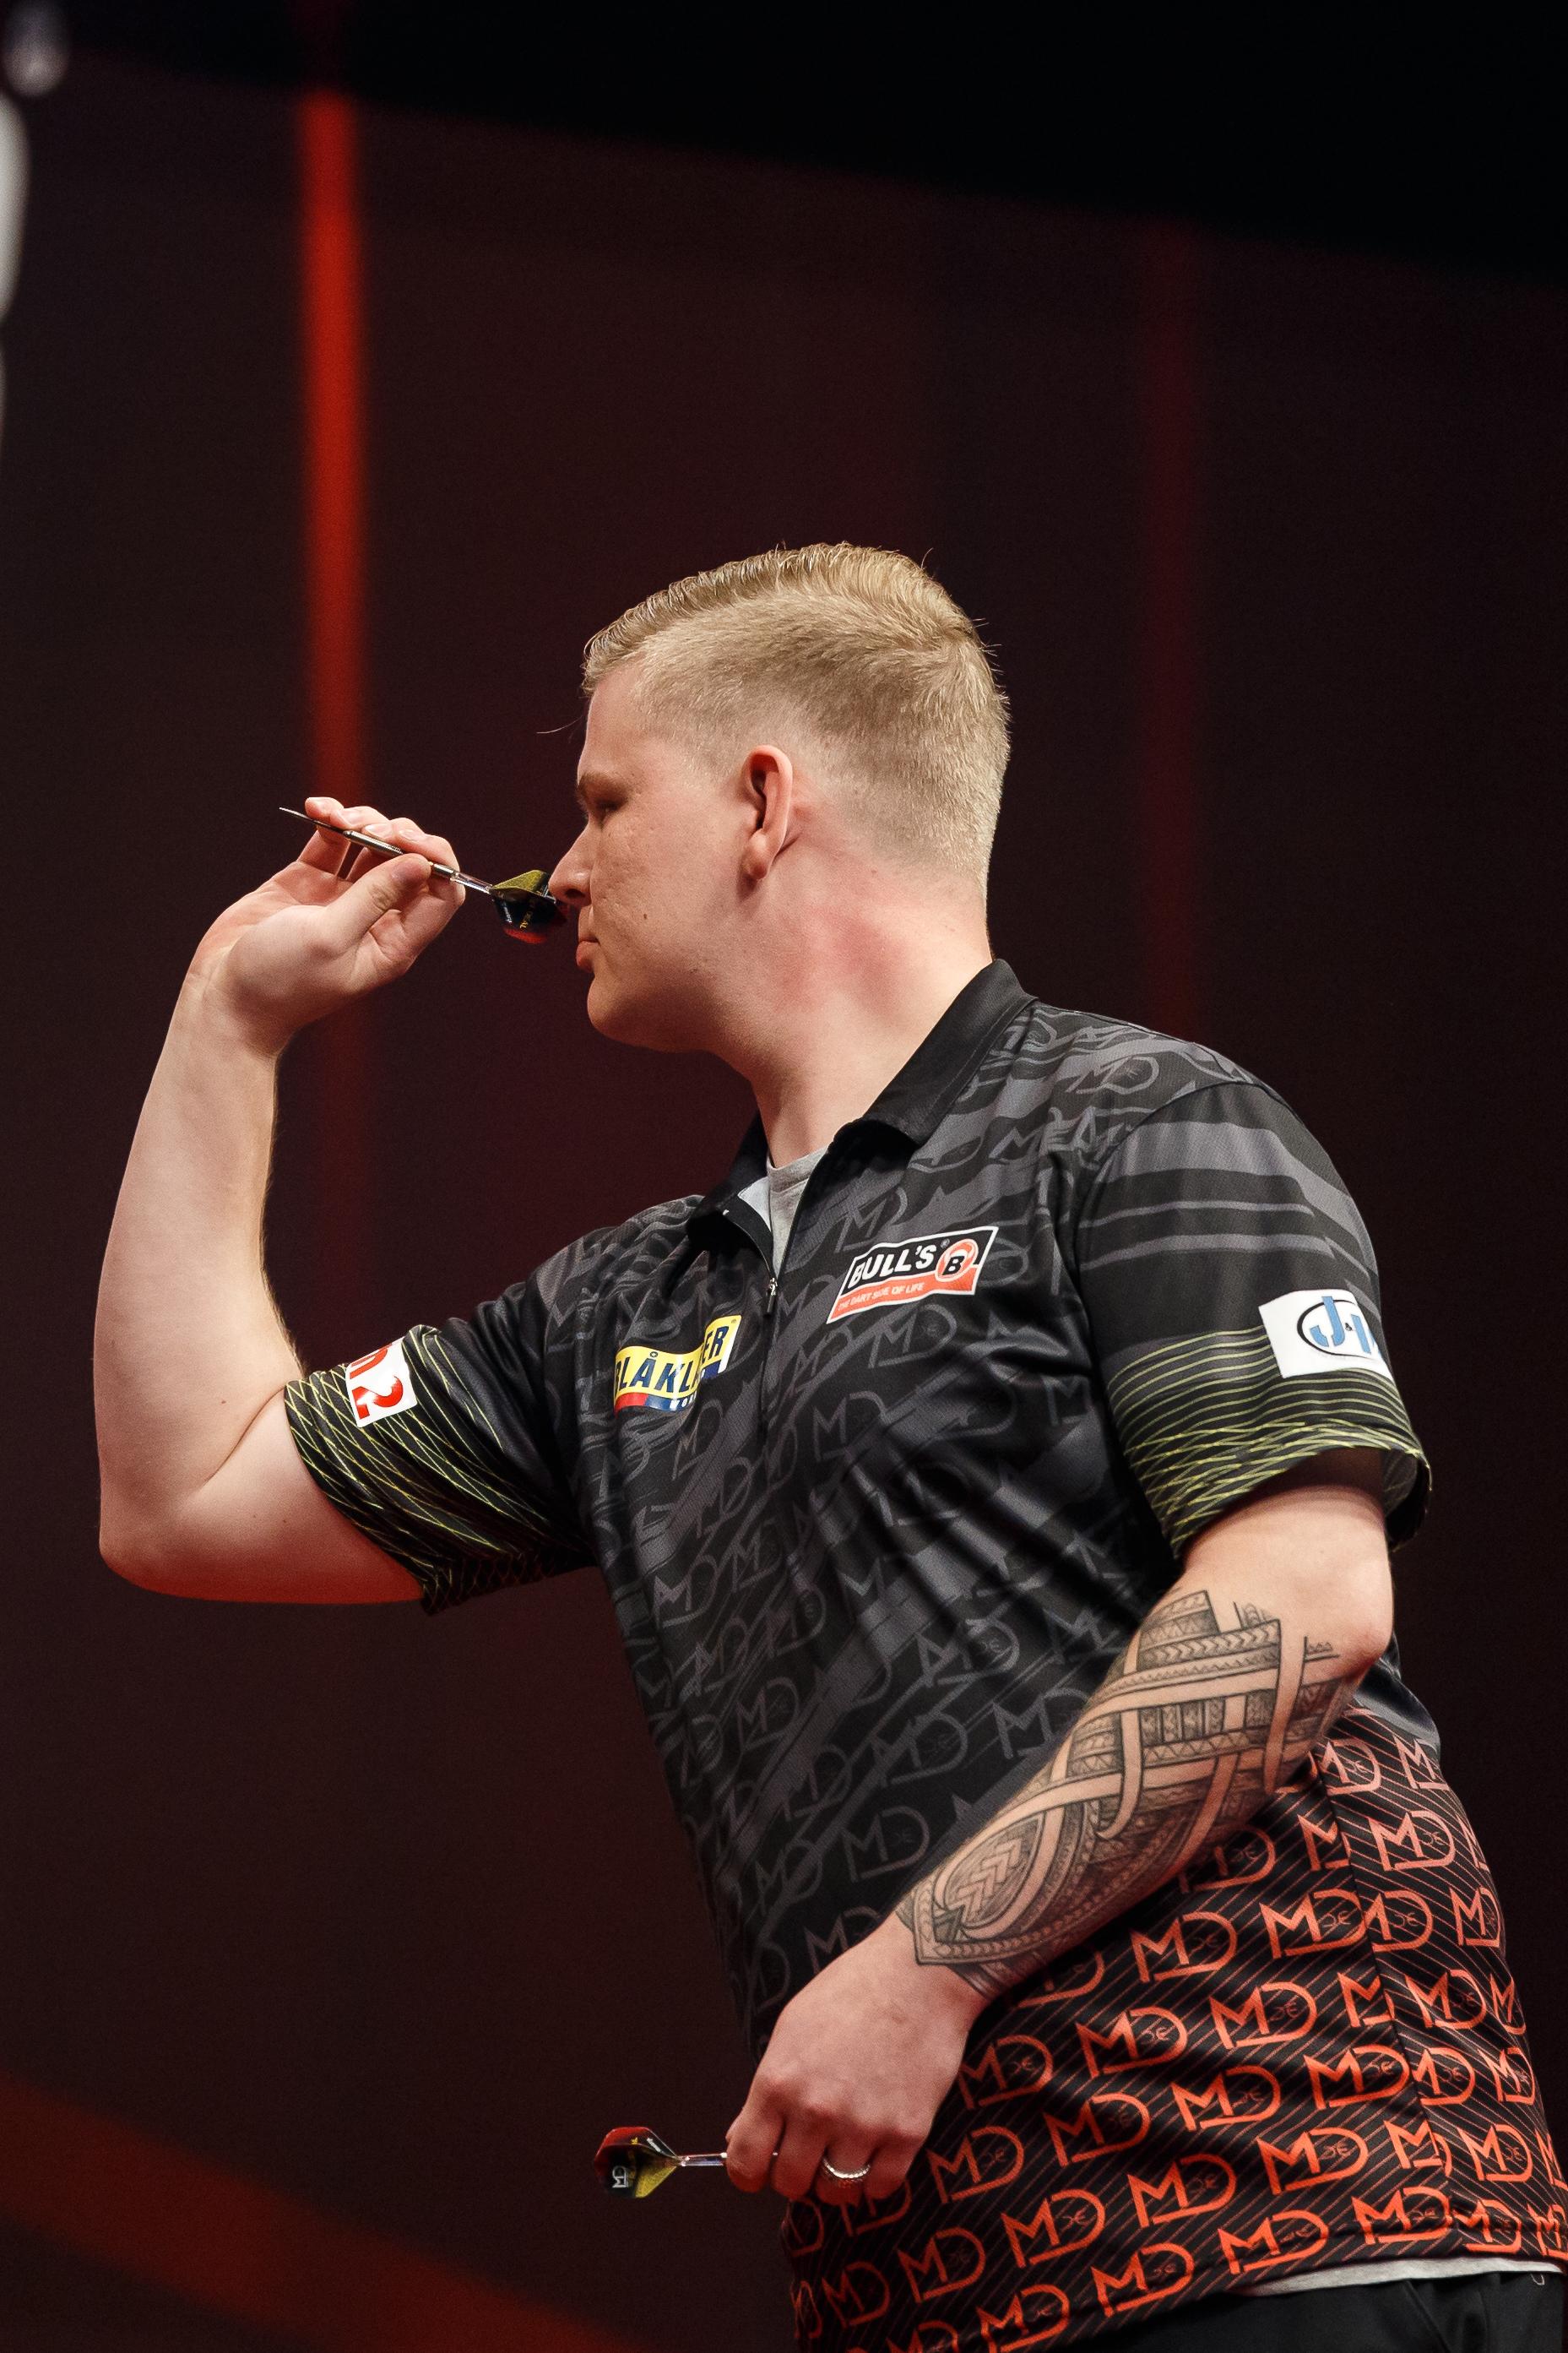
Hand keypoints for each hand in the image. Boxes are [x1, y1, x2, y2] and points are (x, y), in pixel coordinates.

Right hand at [186, 797, 465, 1050]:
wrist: (225, 997)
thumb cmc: (280, 982)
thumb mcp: (331, 938)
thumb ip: (375, 897)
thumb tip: (421, 863)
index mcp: (394, 942)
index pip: (441, 894)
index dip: (435, 859)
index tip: (407, 839)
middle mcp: (375, 918)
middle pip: (408, 861)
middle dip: (394, 834)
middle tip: (368, 829)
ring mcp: (341, 898)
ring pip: (371, 844)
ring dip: (361, 820)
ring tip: (336, 817)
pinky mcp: (308, 882)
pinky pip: (332, 841)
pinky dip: (330, 821)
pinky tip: (317, 808)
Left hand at [724, 1913, 984, 2207]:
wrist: (918, 1974)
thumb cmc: (850, 1993)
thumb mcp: (791, 2030)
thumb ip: (766, 2091)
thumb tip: (740, 2140)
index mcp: (779, 2081)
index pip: (745, 2162)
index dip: (749, 2173)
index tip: (761, 2168)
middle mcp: (817, 2110)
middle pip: (791, 2184)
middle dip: (795, 2174)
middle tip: (810, 2152)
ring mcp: (864, 2125)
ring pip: (836, 2192)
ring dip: (837, 2177)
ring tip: (845, 2148)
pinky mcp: (907, 2133)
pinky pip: (881, 2187)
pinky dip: (875, 2178)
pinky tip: (876, 2150)